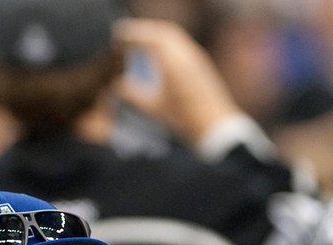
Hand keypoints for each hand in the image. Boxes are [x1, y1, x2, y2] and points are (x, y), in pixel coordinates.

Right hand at [113, 18, 241, 145]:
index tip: (116, 40)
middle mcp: (185, 54)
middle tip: (125, 36)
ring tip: (140, 42)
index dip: (130, 37)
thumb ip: (134, 96)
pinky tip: (159, 52)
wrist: (216, 125)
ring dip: (155, 34)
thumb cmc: (184, 119)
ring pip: (172, 35)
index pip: (148, 40)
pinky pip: (181, 42)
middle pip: (160, 32)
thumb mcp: (155, 109)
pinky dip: (166, 41)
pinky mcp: (201, 61)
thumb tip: (115, 86)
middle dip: (142, 31)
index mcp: (172, 64)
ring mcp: (195, 56)